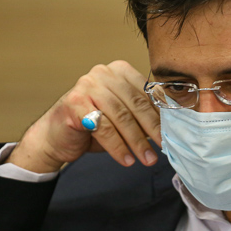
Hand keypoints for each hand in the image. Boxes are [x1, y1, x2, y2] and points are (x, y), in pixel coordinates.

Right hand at [8, 61, 161, 173]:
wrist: (55, 137)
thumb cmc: (93, 127)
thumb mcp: (123, 117)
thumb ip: (143, 114)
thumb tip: (173, 127)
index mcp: (120, 70)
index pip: (148, 92)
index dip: (163, 114)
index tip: (175, 133)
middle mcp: (104, 73)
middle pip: (136, 103)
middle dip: (153, 129)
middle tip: (165, 148)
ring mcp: (87, 85)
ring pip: (122, 116)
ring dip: (137, 141)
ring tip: (147, 159)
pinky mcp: (75, 102)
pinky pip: (104, 127)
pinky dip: (117, 146)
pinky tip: (127, 160)